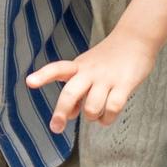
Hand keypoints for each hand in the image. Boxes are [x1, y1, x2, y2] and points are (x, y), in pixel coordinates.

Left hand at [25, 26, 160, 131]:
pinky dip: (107, 119)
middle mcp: (90, 72)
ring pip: (91, 108)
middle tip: (56, 128)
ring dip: (92, 118)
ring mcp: (107, 78)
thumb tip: (69, 115)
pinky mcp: (125, 84)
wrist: (136, 38)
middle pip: (70, 94)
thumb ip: (76, 91)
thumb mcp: (86, 68)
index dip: (43, 76)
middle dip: (61, 113)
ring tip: (96, 115)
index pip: (57, 69)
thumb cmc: (108, 58)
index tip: (30, 82)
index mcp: (78, 67)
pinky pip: (112, 109)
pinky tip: (107, 117)